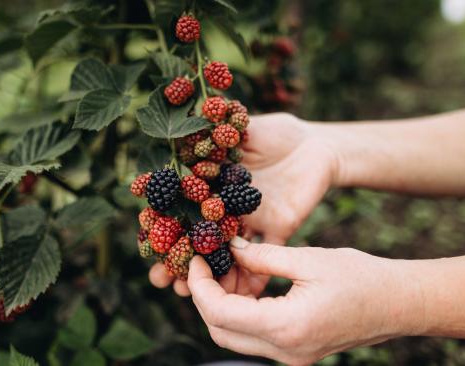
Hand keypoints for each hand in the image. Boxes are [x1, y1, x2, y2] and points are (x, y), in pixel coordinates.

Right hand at [150, 113, 338, 296]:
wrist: (319, 145)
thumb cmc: (278, 132)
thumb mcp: (244, 127)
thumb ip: (217, 134)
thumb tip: (184, 132)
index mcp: (214, 184)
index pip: (182, 208)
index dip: (163, 226)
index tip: (145, 243)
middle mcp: (228, 208)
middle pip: (198, 237)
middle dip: (178, 260)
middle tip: (160, 280)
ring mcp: (251, 222)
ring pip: (227, 254)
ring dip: (210, 274)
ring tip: (190, 293)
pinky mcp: (279, 231)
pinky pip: (267, 257)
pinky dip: (256, 276)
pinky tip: (242, 293)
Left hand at [187, 238, 422, 364]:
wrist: (399, 304)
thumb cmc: (361, 277)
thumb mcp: (308, 259)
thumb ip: (263, 256)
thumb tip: (230, 248)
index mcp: (286, 327)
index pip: (220, 313)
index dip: (200, 286)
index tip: (195, 260)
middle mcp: (285, 351)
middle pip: (221, 332)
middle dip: (205, 298)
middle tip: (207, 265)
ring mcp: (291, 357)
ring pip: (235, 339)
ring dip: (222, 307)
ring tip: (228, 271)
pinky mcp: (297, 354)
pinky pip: (255, 338)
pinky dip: (243, 315)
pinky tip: (248, 286)